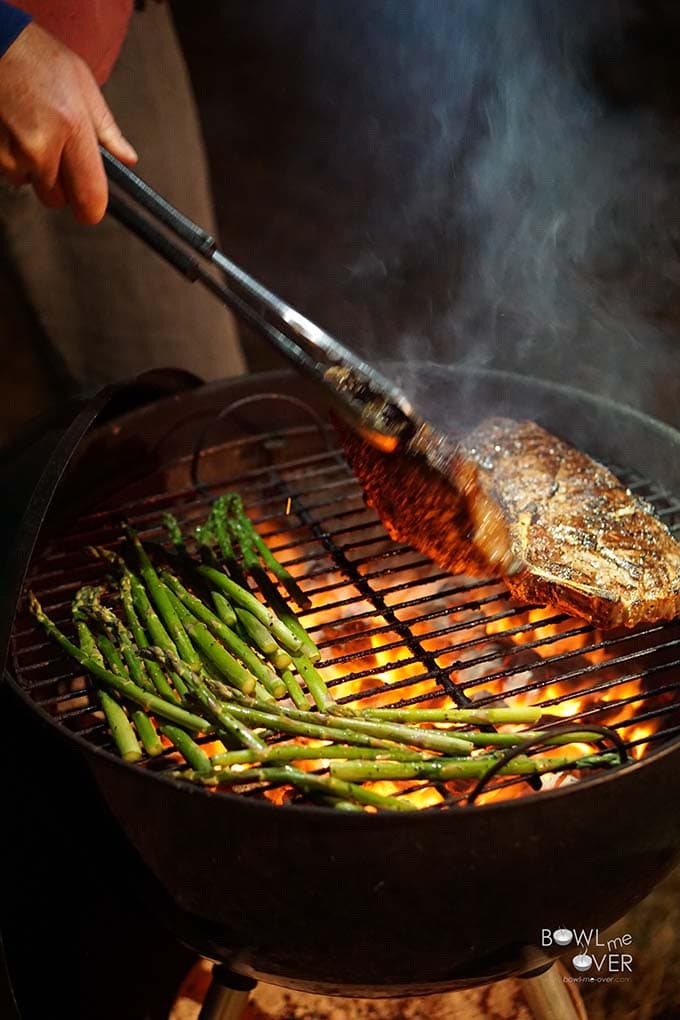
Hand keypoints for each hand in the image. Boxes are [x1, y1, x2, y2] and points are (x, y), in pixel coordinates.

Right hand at [0, 21, 136, 223]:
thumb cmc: (38, 59)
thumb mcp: (83, 85)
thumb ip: (106, 129)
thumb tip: (128, 159)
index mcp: (72, 129)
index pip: (89, 199)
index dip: (91, 208)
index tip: (91, 206)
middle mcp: (41, 148)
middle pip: (58, 200)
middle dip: (60, 184)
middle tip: (56, 149)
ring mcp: (12, 154)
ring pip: (31, 186)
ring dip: (33, 169)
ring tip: (31, 130)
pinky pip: (10, 173)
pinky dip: (13, 159)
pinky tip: (13, 129)